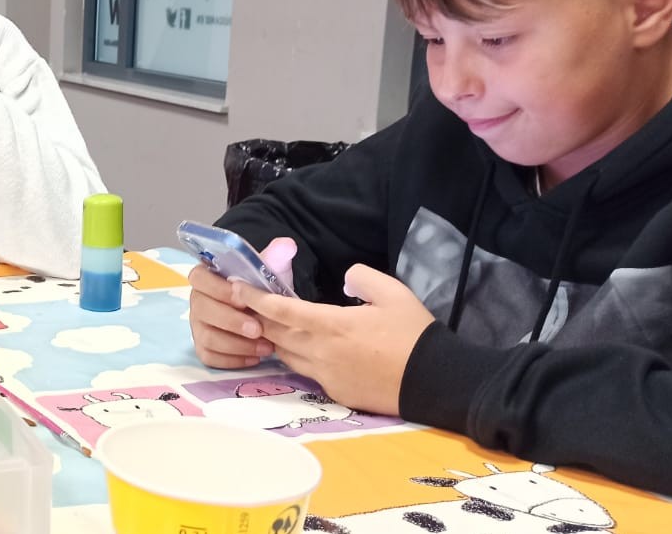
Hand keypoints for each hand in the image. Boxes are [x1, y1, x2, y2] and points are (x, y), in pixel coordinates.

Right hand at [187, 264, 274, 367]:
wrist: (264, 310)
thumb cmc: (261, 289)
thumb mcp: (269, 270)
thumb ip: (275, 257)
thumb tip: (286, 245)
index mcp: (207, 277)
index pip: (198, 278)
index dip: (218, 288)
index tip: (243, 296)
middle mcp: (197, 302)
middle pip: (202, 311)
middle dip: (231, 321)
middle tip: (258, 329)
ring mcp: (198, 326)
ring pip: (207, 337)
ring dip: (237, 344)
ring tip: (265, 346)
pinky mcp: (204, 349)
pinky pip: (210, 358)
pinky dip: (233, 360)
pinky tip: (255, 357)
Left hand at [237, 265, 434, 415]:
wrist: (435, 382)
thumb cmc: (414, 334)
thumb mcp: (393, 292)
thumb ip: (361, 277)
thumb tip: (344, 279)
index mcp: (331, 325)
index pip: (280, 310)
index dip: (255, 299)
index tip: (237, 288)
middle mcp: (321, 353)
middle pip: (276, 334)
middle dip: (258, 319)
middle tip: (247, 305)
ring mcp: (326, 376)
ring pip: (287, 356)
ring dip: (276, 340)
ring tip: (270, 325)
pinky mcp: (335, 393)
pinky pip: (306, 373)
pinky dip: (298, 359)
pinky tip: (304, 349)